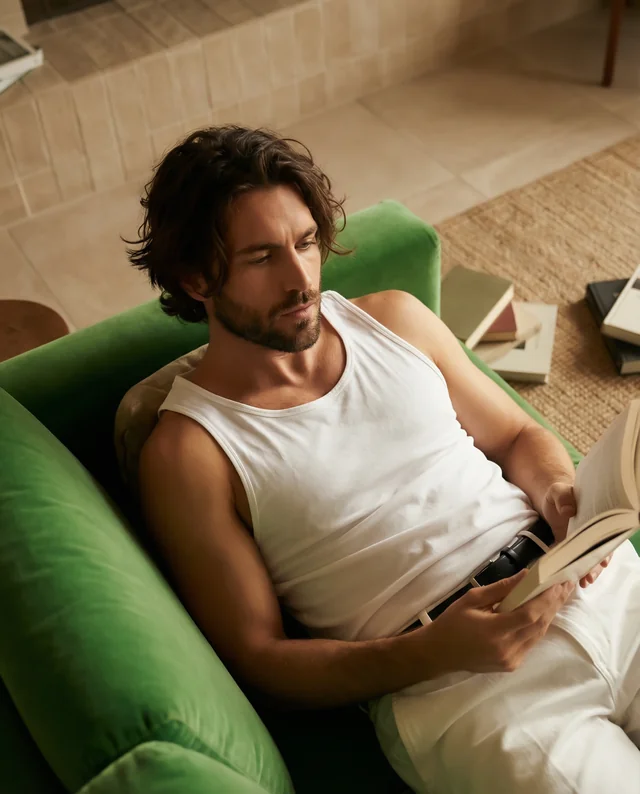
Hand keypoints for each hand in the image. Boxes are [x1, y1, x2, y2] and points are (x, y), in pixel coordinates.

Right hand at [421, 570, 574, 675]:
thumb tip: (526, 576)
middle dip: (554, 603)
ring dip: (550, 614)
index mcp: (494, 631)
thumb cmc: (452, 622)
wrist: (439, 653)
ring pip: (538, 634)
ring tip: (559, 595)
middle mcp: (507, 649)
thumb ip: (500, 589)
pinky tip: (544, 612)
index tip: (557, 582)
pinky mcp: (512, 664)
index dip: (547, 598)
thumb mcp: (472, 599)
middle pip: (539, 624)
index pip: (529, 614)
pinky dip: (539, 626)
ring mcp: (511, 660)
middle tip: (565, 584)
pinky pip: (531, 642)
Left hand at [541, 481, 612, 587]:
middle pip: (601, 550)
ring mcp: (584, 541)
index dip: (606, 548)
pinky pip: (578, 560)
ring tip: (584, 582)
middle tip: (589, 576)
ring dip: (589, 571)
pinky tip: (575, 580)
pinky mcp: (573, 547)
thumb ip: (563, 497)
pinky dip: (577, 570)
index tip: (603, 561)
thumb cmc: (557, 493)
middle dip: (596, 565)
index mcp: (596, 517)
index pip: (606, 534)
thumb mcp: (558, 491)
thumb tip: (570, 511)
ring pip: (591, 558)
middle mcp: (593, 531)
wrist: (548, 499)